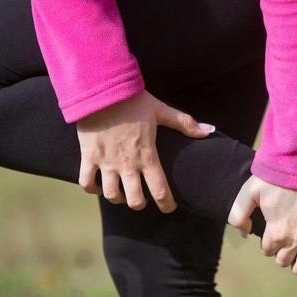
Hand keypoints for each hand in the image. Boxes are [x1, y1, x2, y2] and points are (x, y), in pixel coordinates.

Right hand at [76, 90, 214, 211]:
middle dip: (140, 204)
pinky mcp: (88, 156)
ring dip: (117, 198)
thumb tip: (210, 130)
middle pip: (135, 200)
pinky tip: (98, 186)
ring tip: (121, 194)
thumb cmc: (133, 100)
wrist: (102, 89)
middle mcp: (127, 164)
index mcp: (148, 155)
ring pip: (111, 195)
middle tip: (142, 200)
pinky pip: (86, 182)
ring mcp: (106, 162)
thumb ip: (186, 123)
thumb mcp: (161, 111)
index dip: (166, 204)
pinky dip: (91, 188)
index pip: (160, 190)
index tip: (169, 207)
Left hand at [228, 176, 296, 287]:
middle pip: (284, 259)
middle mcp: (294, 240)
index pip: (268, 249)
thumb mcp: (249, 192)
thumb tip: (245, 234)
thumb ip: (238, 214)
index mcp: (275, 232)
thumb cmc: (276, 176)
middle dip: (281, 253)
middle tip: (284, 240)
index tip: (271, 233)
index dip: (268, 243)